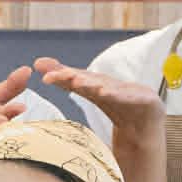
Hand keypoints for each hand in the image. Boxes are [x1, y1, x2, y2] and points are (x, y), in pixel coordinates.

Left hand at [34, 59, 162, 141]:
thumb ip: (64, 78)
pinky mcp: (144, 100)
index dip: (60, 75)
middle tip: (60, 76)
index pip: (76, 79)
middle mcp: (110, 85)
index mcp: (95, 85)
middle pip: (90, 81)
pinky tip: (106, 93)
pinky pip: (130, 98)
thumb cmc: (115, 100)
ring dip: (94, 85)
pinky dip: (119, 95)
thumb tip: (36, 62)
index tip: (44, 74)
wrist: (145, 120)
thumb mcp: (87, 91)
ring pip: (108, 88)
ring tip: (79, 83)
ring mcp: (128, 92)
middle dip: (75, 77)